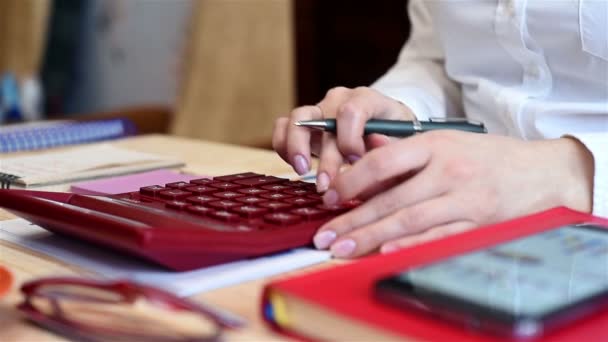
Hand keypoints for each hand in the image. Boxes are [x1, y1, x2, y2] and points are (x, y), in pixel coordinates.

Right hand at [272, 86, 415, 191]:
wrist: (385, 132)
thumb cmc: (396, 138)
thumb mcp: (403, 141)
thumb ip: (391, 144)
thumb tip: (376, 143)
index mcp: (367, 99)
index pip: (351, 111)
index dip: (350, 139)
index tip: (357, 162)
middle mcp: (340, 100)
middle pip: (321, 120)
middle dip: (323, 156)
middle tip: (326, 184)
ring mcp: (319, 109)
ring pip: (296, 120)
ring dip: (296, 148)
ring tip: (302, 171)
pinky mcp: (304, 123)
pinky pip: (283, 128)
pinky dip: (284, 146)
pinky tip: (296, 166)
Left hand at [313, 131, 593, 257]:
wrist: (541, 171)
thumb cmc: (486, 156)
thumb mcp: (446, 140)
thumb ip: (404, 148)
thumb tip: (364, 150)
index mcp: (435, 144)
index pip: (383, 162)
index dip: (352, 181)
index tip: (331, 197)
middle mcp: (448, 171)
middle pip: (392, 199)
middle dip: (353, 220)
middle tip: (325, 237)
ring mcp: (465, 199)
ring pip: (410, 221)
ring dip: (372, 238)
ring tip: (343, 249)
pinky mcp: (479, 224)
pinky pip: (439, 237)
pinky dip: (411, 246)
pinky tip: (385, 253)